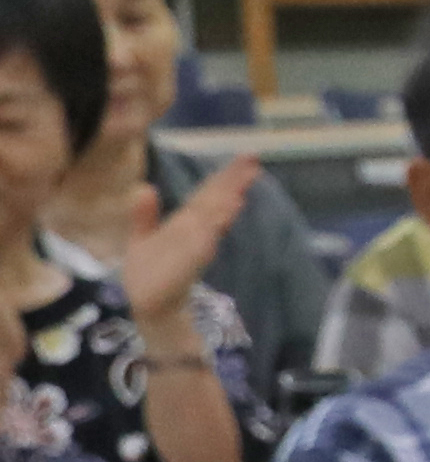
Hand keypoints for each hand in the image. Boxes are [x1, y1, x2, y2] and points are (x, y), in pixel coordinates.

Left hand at [115, 154, 250, 328]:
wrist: (148, 304)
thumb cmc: (149, 273)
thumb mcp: (142, 238)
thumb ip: (145, 215)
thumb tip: (146, 186)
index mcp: (185, 222)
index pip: (207, 193)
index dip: (225, 175)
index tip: (247, 157)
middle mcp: (194, 230)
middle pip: (215, 201)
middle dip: (233, 181)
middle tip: (254, 160)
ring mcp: (194, 245)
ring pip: (212, 218)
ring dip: (227, 201)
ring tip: (242, 184)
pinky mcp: (189, 261)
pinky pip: (204, 240)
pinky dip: (215, 227)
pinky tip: (226, 214)